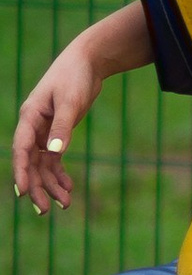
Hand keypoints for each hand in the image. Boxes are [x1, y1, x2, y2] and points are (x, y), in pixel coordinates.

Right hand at [13, 3, 150, 210]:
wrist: (87, 63)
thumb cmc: (75, 77)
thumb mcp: (71, 102)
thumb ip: (62, 126)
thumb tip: (54, 152)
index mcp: (29, 117)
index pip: (21, 149)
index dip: (21, 172)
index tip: (23, 193)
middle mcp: (33, 126)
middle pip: (30, 163)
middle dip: (36, 187)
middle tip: (44, 211)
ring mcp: (44, 131)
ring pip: (42, 165)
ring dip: (51, 184)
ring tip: (65, 204)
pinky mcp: (57, 133)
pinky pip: (54, 159)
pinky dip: (60, 174)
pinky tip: (68, 189)